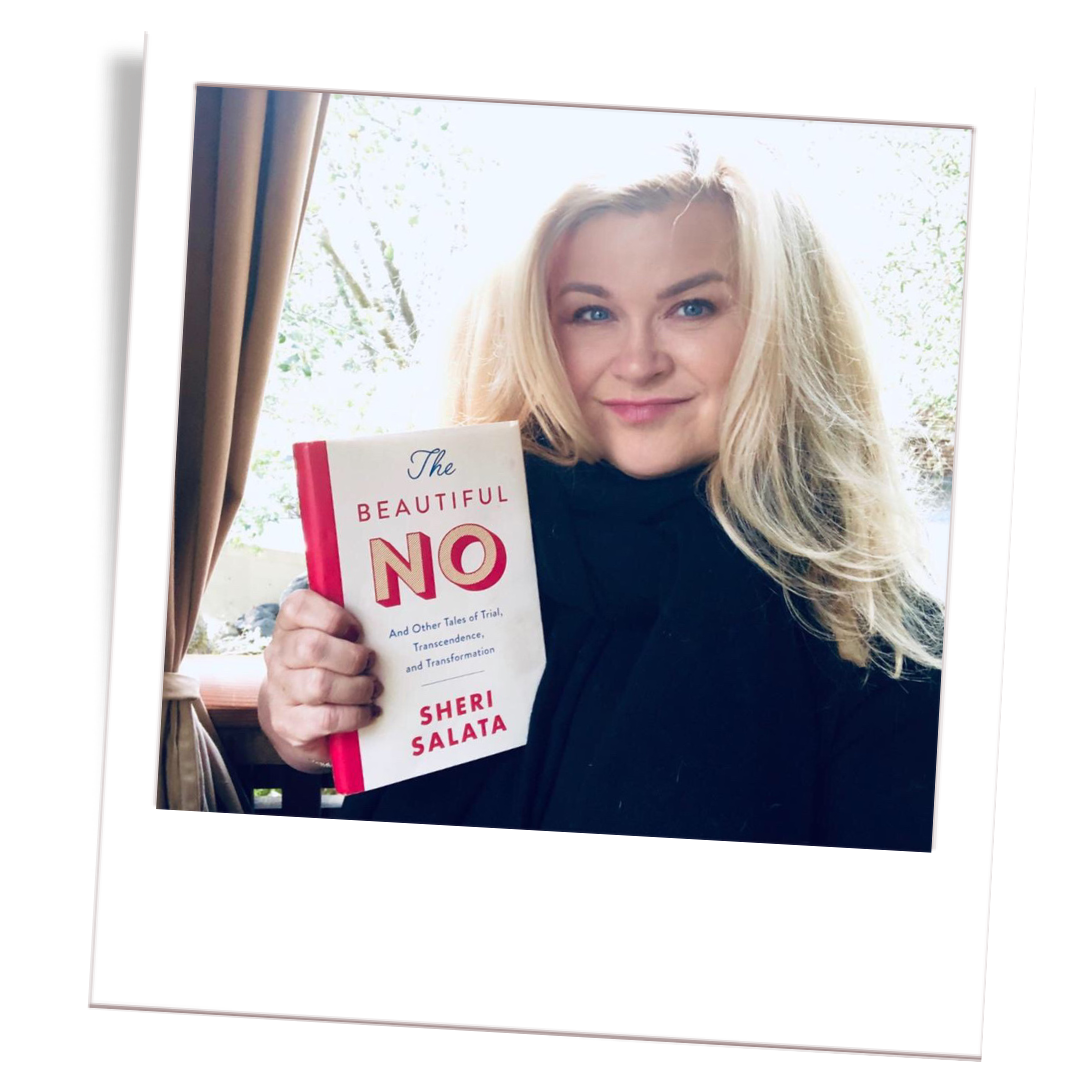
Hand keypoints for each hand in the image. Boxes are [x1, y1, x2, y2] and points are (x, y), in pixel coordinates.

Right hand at [257, 590, 380, 773]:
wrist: (295, 719)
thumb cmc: (324, 669)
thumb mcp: (331, 642)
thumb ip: (348, 628)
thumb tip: (386, 625)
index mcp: (289, 627)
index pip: (298, 606)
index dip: (334, 616)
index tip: (357, 631)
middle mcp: (278, 656)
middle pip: (311, 647)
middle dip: (352, 657)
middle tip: (370, 663)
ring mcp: (280, 691)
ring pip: (320, 684)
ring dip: (357, 688)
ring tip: (371, 689)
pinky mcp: (288, 723)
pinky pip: (327, 717)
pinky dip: (355, 715)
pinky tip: (367, 712)